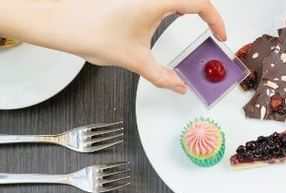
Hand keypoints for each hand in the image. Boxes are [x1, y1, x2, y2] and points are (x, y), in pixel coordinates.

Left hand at [0, 0, 225, 92]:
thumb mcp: (135, 61)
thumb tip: (178, 86)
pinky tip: (168, 18)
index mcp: (157, 1)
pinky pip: (158, 0)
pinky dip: (171, 7)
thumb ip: (162, 76)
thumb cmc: (90, 30)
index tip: (220, 35)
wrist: (58, 21)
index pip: (200, 3)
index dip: (216, 20)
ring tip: (195, 24)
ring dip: (187, 8)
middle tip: (212, 29)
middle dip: (205, 12)